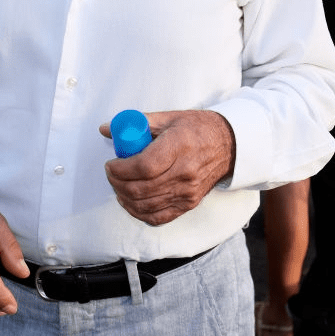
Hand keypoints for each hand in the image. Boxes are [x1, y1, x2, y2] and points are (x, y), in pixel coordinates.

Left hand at [99, 110, 235, 225]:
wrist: (228, 145)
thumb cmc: (197, 128)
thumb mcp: (169, 118)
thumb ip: (137, 123)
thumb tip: (106, 128)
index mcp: (178, 146)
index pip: (144, 166)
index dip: (121, 169)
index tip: (111, 164)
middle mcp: (184, 172)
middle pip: (142, 188)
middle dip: (117, 183)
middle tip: (111, 174)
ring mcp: (187, 191)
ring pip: (146, 205)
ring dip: (125, 198)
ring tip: (117, 186)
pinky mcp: (189, 204)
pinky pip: (159, 217)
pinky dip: (139, 213)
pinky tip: (130, 202)